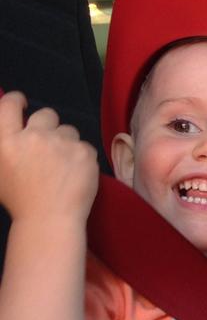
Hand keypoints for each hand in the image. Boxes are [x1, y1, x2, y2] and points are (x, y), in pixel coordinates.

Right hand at [0, 91, 98, 223]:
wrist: (50, 220)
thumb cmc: (21, 201)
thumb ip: (4, 145)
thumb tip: (11, 130)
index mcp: (7, 140)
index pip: (9, 105)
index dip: (17, 100)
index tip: (22, 101)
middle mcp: (34, 137)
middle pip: (46, 114)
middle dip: (49, 125)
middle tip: (50, 144)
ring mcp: (61, 144)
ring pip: (69, 130)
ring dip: (67, 142)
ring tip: (63, 166)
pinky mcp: (84, 153)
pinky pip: (86, 147)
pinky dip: (83, 158)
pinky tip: (75, 174)